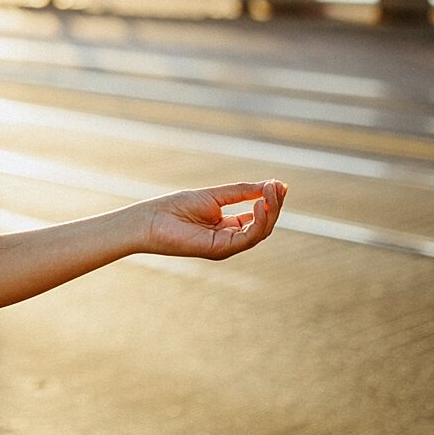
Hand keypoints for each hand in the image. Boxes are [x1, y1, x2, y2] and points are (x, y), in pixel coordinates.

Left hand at [138, 180, 287, 259]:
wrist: (153, 220)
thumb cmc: (177, 206)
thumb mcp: (215, 195)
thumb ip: (241, 192)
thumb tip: (270, 184)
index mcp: (227, 226)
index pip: (257, 216)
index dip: (270, 201)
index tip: (281, 185)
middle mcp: (230, 238)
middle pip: (262, 225)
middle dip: (274, 206)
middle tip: (280, 187)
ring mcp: (226, 245)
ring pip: (259, 233)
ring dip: (270, 212)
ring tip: (272, 192)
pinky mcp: (221, 249)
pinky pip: (247, 238)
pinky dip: (258, 221)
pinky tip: (260, 205)